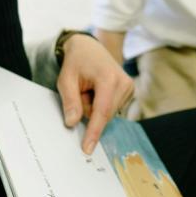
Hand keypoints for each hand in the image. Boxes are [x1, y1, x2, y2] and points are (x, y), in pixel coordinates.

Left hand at [55, 34, 133, 154]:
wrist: (89, 48)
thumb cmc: (77, 62)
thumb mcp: (65, 79)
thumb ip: (70, 101)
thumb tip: (72, 123)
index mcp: (108, 78)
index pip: (102, 111)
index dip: (94, 131)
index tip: (88, 148)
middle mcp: (124, 83)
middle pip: (104, 115)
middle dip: (88, 109)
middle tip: (81, 90)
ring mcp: (130, 87)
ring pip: (108, 114)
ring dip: (94, 107)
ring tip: (89, 88)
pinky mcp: (130, 91)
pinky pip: (112, 109)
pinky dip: (101, 104)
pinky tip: (97, 91)